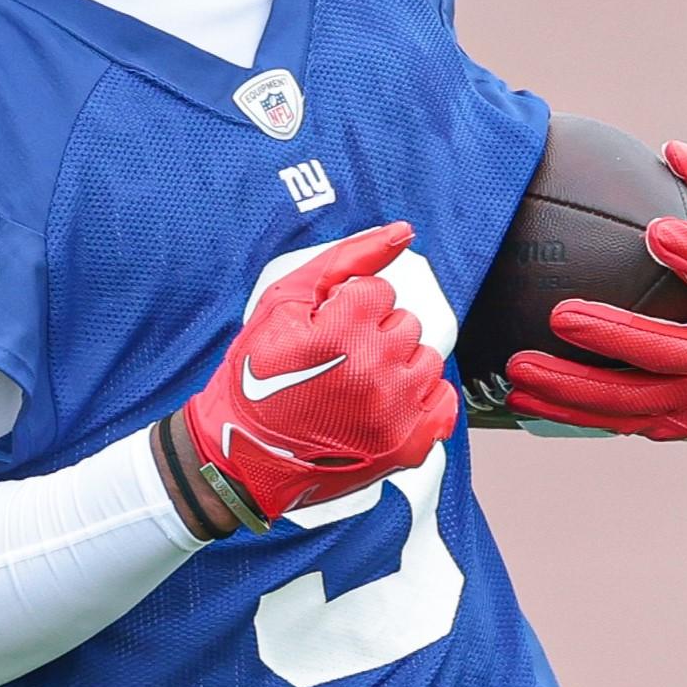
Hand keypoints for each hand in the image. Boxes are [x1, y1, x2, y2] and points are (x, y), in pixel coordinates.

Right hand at [180, 223, 460, 528]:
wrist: (242, 456)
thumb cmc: (256, 377)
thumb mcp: (283, 302)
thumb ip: (346, 259)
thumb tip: (403, 231)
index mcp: (343, 331)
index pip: (378, 292)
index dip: (345, 311)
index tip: (322, 337)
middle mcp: (376, 371)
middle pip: (405, 324)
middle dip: (374, 337)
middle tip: (335, 365)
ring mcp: (396, 413)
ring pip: (426, 361)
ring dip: (397, 368)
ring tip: (355, 389)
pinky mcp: (409, 446)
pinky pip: (443, 402)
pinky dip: (419, 401)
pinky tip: (383, 409)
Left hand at [505, 142, 686, 440]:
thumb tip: (673, 148)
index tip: (657, 231)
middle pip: (667, 352)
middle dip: (614, 336)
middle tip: (560, 315)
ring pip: (630, 399)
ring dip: (571, 387)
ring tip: (518, 366)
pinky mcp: (670, 426)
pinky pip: (613, 421)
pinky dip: (565, 413)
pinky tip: (519, 396)